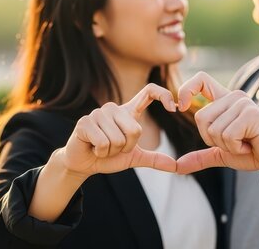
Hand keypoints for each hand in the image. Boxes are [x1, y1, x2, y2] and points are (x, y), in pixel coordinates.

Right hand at [58, 83, 177, 177]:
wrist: (83, 164)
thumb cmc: (108, 157)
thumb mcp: (134, 158)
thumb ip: (154, 159)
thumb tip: (175, 166)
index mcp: (128, 112)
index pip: (149, 91)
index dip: (163, 94)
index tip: (174, 108)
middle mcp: (114, 108)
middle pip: (135, 129)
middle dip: (126, 148)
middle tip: (113, 148)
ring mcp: (98, 113)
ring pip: (118, 139)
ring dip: (112, 151)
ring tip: (101, 147)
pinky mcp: (85, 121)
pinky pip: (104, 143)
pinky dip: (101, 152)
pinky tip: (93, 148)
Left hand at [175, 72, 258, 174]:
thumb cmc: (253, 152)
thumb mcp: (222, 153)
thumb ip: (201, 156)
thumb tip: (178, 166)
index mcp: (225, 101)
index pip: (200, 80)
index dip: (186, 90)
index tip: (181, 106)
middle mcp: (234, 97)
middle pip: (200, 117)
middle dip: (212, 139)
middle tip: (235, 142)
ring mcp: (242, 103)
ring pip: (213, 129)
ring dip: (227, 146)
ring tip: (245, 143)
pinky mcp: (250, 113)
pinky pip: (227, 135)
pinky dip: (236, 148)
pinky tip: (251, 145)